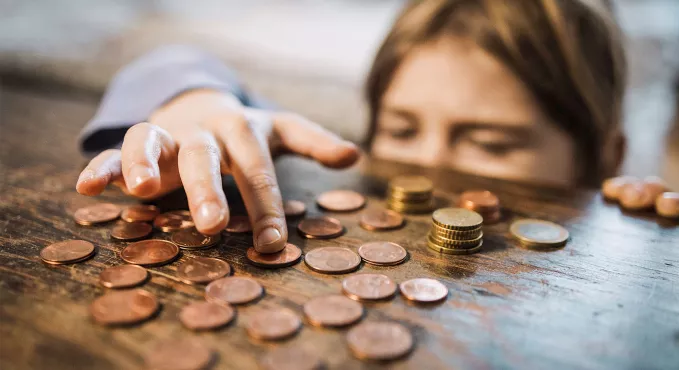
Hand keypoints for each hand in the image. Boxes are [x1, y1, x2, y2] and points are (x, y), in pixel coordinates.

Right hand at [76, 89, 359, 251]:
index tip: (273, 243)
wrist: (202, 109)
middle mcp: (205, 129)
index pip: (258, 166)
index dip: (267, 203)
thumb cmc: (246, 135)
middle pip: (207, 156)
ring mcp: (170, 134)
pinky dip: (103, 166)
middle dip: (210, 190)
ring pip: (153, 142)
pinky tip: (87, 187)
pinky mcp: (140, 142)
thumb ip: (314, 142)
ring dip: (144, 163)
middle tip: (215, 226)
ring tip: (140, 190)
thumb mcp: (281, 132)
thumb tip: (355, 154)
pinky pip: (116, 150)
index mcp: (244, 129)